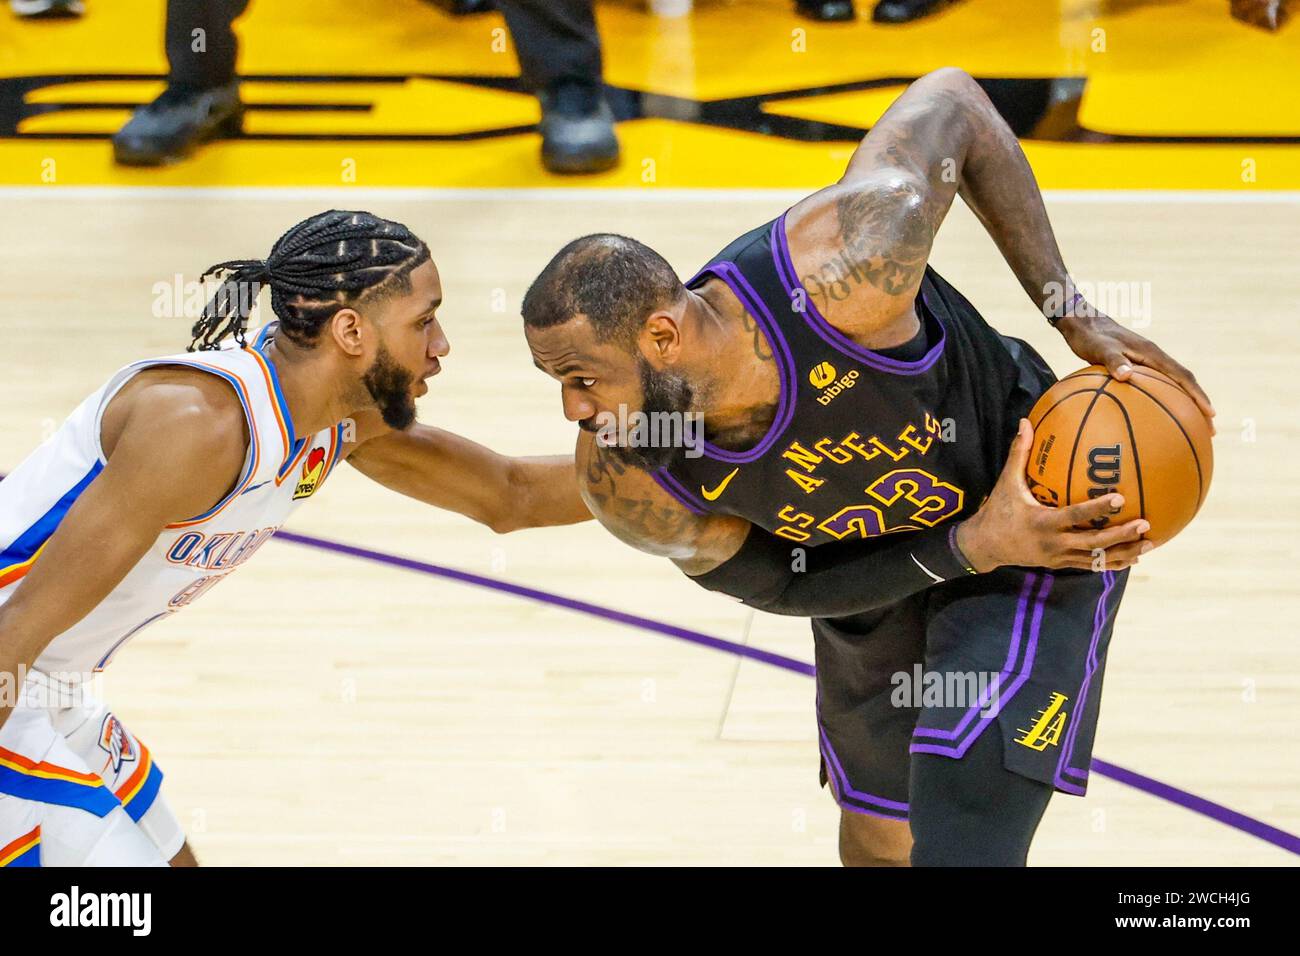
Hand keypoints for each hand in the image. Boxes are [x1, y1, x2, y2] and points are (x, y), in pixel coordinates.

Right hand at [956, 419, 1150, 571]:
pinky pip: (1091, 565)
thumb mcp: (1006, 482)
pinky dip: (1112, 562)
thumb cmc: (997, 510)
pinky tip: (1133, 556)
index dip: (1098, 508)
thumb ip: (1019, 453)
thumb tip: (1025, 422)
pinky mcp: (1061, 564)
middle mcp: (1054, 543)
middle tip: (1145, 524)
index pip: (1075, 516)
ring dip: (1124, 552)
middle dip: (1121, 535)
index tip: (1121, 498)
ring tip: (1149, 543)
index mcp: (1043, 522)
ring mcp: (1059, 557)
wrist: (985, 546)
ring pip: (1096, 559)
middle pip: (1093, 544)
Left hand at [1055, 310, 1215, 433]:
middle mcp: (1154, 358)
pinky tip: (1153, 418)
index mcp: (1152, 353)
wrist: (1082, 323)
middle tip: (1209, 430)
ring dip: (1183, 405)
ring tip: (1190, 429)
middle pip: (1183, 384)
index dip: (1197, 395)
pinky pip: (1155, 387)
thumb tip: (1125, 376)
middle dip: (1198, 406)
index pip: (1182, 376)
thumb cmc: (1089, 337)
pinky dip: (1161, 401)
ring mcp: (1146, 362)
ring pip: (1172, 386)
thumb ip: (1112, 361)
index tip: (1210, 413)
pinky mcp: (1136, 366)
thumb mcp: (1099, 348)